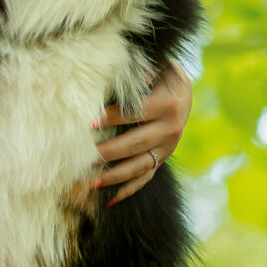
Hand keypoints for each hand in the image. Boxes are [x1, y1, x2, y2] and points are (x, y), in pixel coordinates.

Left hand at [90, 61, 192, 204]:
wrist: (183, 92)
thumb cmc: (159, 75)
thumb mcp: (155, 67)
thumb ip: (138, 72)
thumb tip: (113, 74)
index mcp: (167, 104)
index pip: (134, 114)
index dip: (110, 118)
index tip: (87, 124)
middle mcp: (171, 129)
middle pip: (135, 144)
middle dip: (107, 152)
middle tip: (83, 159)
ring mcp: (168, 147)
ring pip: (139, 166)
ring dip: (113, 176)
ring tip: (89, 182)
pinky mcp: (163, 158)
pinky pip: (146, 177)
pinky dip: (129, 188)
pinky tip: (111, 199)